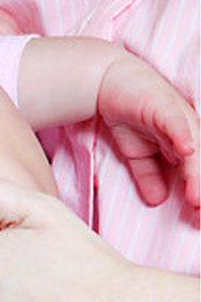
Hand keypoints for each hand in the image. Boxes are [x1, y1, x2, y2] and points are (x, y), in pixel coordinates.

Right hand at [98, 54, 199, 206]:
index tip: (198, 221)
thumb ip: (148, 176)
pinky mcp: (166, 106)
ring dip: (197, 175)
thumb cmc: (129, 113)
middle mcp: (190, 134)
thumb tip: (156, 201)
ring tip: (196, 198)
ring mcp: (182, 119)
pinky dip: (183, 138)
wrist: (110, 80)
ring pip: (196, 151)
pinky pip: (178, 124)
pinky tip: (186, 152)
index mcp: (187, 146)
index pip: (198, 175)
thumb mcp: (137, 153)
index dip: (198, 196)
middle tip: (200, 217)